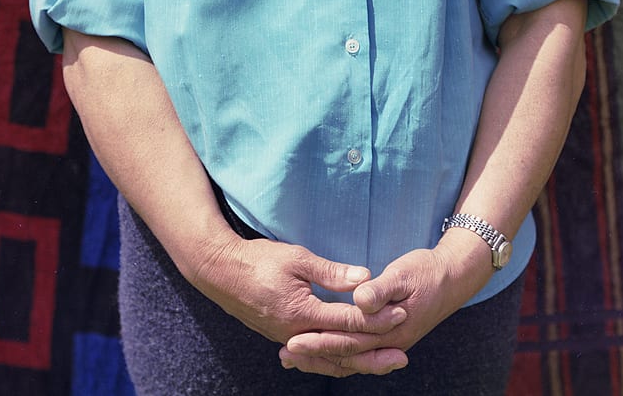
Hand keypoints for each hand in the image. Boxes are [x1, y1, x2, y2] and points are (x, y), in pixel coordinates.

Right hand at [187, 232, 409, 359]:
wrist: (220, 272)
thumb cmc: (259, 260)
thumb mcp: (297, 259)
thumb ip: (331, 272)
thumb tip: (365, 278)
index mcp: (302, 313)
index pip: (347, 321)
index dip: (376, 317)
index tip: (400, 312)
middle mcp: (296, 334)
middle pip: (342, 350)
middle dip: (374, 352)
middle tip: (402, 356)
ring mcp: (289, 339)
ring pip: (329, 360)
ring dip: (358, 362)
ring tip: (383, 363)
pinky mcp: (283, 338)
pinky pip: (315, 358)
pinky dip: (335, 361)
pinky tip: (349, 361)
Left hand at [279, 234, 493, 376]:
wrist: (453, 277)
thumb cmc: (426, 271)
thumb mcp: (404, 274)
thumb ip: (381, 289)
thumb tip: (360, 299)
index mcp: (391, 329)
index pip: (348, 339)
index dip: (320, 340)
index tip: (293, 338)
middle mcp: (389, 343)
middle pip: (345, 355)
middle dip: (314, 355)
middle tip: (285, 354)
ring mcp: (388, 344)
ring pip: (349, 359)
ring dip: (321, 359)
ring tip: (292, 358)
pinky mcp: (385, 339)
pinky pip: (357, 354)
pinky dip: (335, 355)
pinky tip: (317, 351)